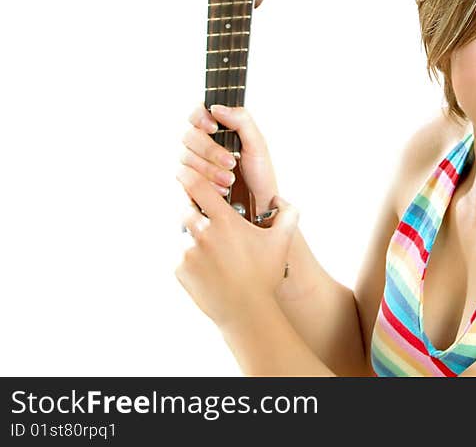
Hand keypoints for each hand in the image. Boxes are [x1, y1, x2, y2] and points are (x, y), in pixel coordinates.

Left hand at [175, 185, 299, 328]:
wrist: (246, 311)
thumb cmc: (265, 275)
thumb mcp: (282, 241)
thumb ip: (287, 214)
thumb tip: (280, 199)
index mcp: (225, 222)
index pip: (198, 188)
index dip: (190, 176)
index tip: (186, 171)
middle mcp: (202, 234)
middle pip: (185, 208)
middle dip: (193, 209)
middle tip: (206, 216)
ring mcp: (187, 253)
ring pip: (183, 233)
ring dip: (193, 234)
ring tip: (212, 247)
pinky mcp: (179, 270)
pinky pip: (180, 255)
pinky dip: (190, 257)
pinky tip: (208, 267)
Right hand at [180, 103, 277, 218]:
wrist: (260, 207)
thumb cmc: (259, 175)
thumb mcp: (257, 145)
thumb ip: (241, 121)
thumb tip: (216, 108)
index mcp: (218, 130)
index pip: (197, 113)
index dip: (200, 117)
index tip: (213, 128)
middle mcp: (201, 145)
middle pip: (189, 136)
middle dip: (210, 151)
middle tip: (230, 162)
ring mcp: (193, 164)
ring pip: (185, 157)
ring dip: (209, 170)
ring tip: (229, 180)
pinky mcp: (188, 184)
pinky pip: (183, 179)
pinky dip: (203, 184)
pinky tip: (221, 190)